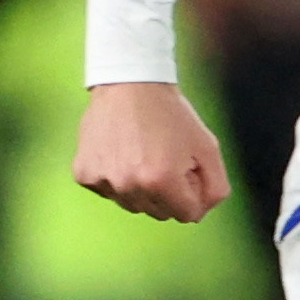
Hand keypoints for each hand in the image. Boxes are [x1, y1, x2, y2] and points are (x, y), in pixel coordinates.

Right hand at [76, 81, 230, 223]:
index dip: (193, 192)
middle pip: (160, 213)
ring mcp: (103, 181)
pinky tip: (122, 153)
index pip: (188, 215)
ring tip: (143, 154)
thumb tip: (198, 214)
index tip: (188, 168)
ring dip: (143, 188)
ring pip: (133, 205)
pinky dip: (118, 179)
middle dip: (170, 192)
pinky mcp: (84, 174)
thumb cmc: (172, 116)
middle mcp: (128, 185)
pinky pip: (109, 192)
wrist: (129, 85)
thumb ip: (215, 188)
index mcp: (162, 180)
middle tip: (166, 158)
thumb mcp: (208, 148)